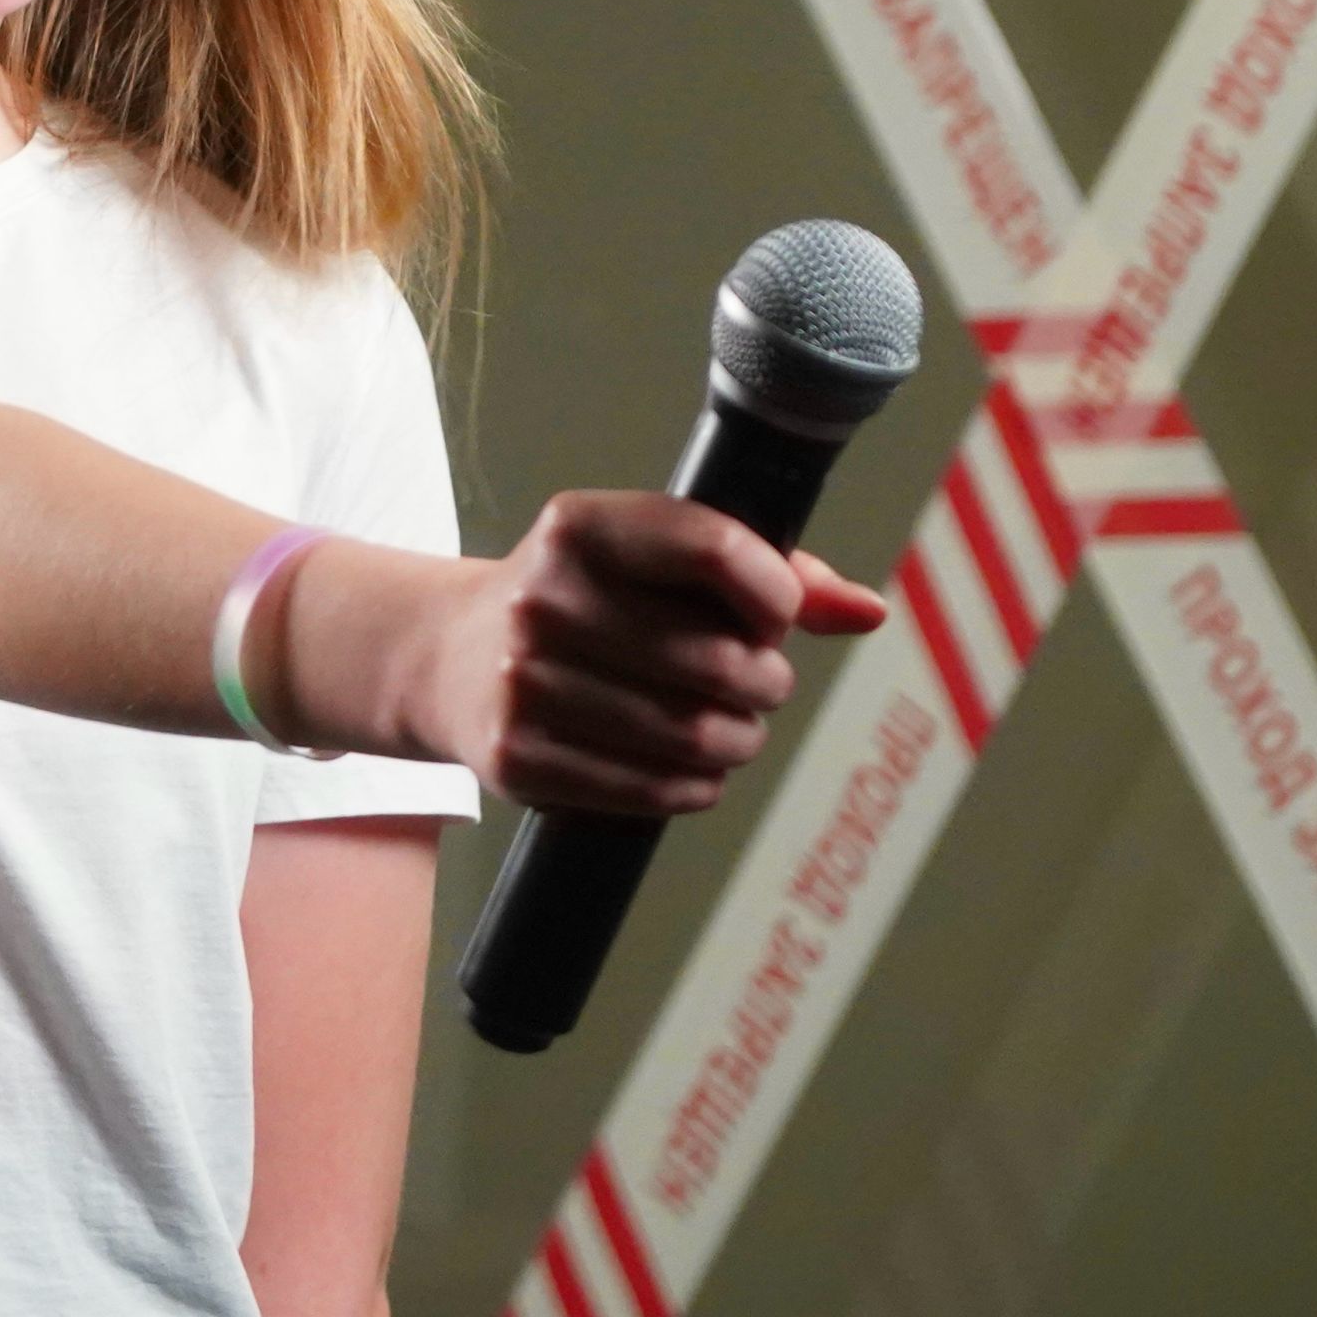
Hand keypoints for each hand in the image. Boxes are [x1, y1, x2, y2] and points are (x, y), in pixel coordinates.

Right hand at [404, 491, 886, 812]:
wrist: (447, 656)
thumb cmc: (584, 599)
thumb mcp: (651, 558)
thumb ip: (765, 573)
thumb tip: (869, 612)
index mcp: (581, 526)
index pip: (717, 548)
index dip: (777, 595)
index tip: (777, 618)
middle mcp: (544, 598)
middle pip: (721, 660)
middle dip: (765, 683)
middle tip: (757, 684)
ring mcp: (524, 683)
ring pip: (695, 736)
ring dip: (737, 741)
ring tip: (728, 730)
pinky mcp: (518, 757)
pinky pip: (654, 791)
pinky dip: (695, 787)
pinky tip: (689, 769)